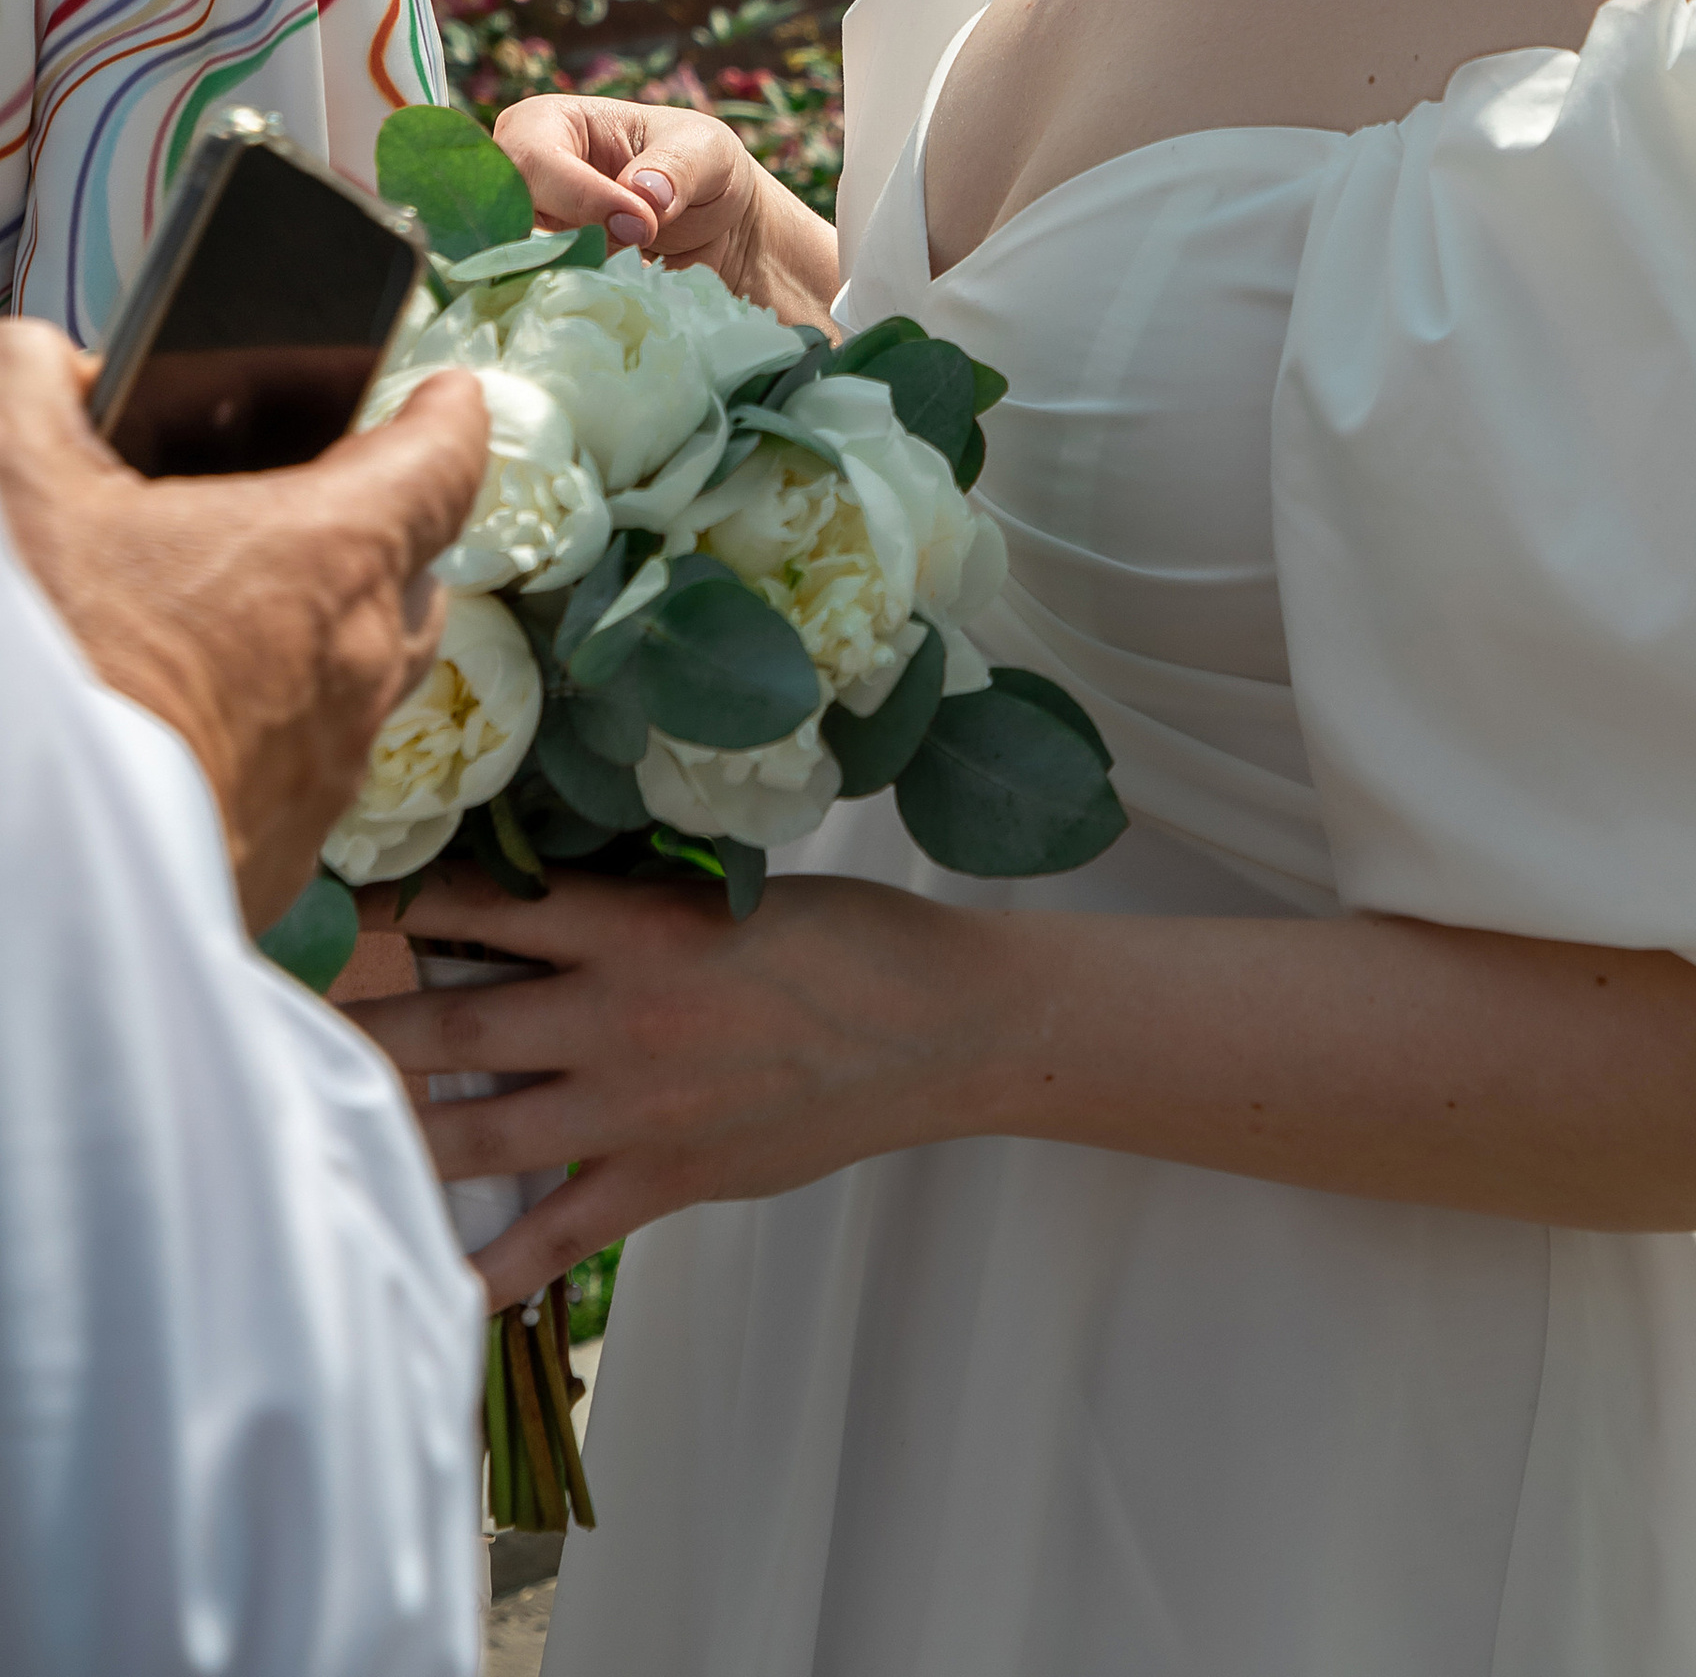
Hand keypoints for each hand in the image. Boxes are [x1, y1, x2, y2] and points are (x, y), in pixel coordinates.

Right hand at [0, 322, 486, 928]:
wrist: (32, 868)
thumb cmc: (60, 671)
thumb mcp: (20, 490)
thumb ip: (36, 391)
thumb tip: (47, 365)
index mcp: (336, 552)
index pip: (446, 458)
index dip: (445, 416)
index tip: (440, 398)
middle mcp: (363, 660)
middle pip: (412, 572)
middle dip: (374, 532)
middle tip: (303, 509)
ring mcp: (334, 766)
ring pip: (368, 678)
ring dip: (323, 640)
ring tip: (237, 621)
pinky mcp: (288, 852)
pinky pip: (309, 770)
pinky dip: (272, 735)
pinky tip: (194, 724)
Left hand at [347, 858, 994, 1306]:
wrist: (937, 1026)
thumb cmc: (845, 940)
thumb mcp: (731, 892)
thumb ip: (633, 913)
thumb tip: (543, 912)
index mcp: (633, 925)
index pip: (483, 906)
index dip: (397, 906)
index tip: (334, 902)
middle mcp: (614, 1015)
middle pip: (449, 1023)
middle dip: (358, 1026)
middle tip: (283, 1023)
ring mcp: (633, 1107)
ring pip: (478, 1126)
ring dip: (396, 1130)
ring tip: (324, 1128)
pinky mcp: (664, 1178)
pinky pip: (554, 1235)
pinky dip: (489, 1264)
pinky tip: (431, 1278)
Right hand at [493, 95, 837, 316]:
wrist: (718, 226)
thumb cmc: (701, 167)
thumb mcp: (706, 151)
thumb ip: (676, 168)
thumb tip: (643, 194)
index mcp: (547, 123)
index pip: (532, 159)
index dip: (581, 196)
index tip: (642, 223)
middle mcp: (521, 182)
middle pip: (508, 218)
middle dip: (573, 243)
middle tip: (637, 249)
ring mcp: (527, 236)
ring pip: (522, 269)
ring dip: (581, 277)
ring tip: (637, 272)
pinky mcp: (544, 280)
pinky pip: (542, 302)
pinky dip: (584, 305)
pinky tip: (623, 300)